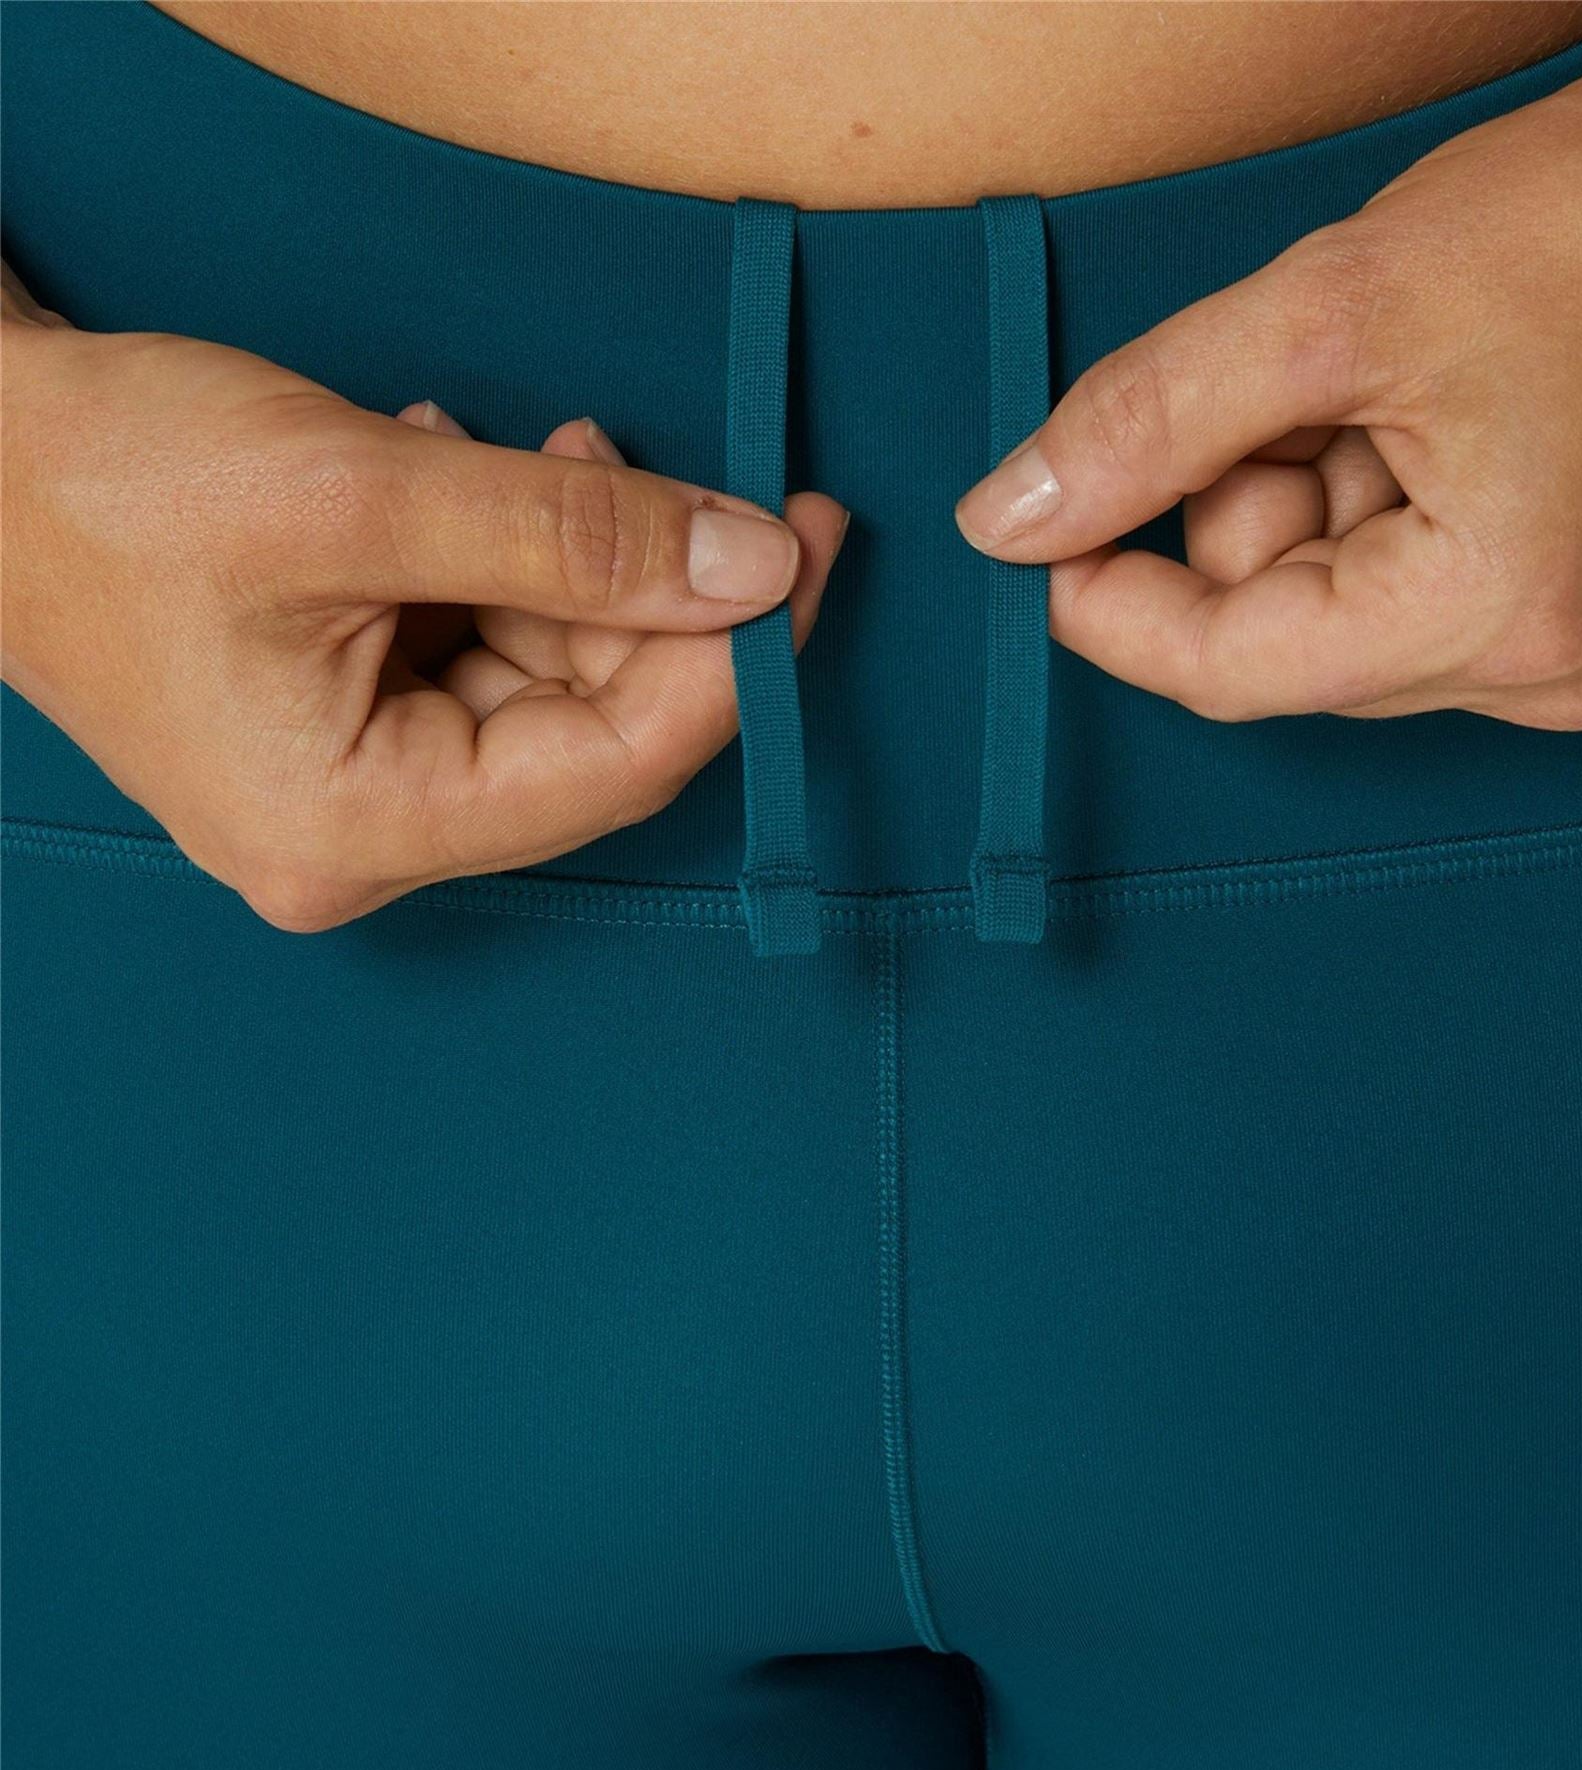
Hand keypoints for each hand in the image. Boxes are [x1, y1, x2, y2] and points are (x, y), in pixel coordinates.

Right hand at [0, 314, 845, 928]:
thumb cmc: (107, 483)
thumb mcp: (356, 491)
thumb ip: (571, 533)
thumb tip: (752, 564)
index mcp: (358, 827)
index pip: (615, 768)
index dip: (734, 662)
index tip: (806, 552)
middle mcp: (367, 838)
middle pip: (592, 732)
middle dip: (656, 601)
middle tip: (714, 487)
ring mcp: (362, 789)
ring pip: (548, 685)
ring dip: (581, 567)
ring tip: (550, 452)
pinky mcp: (358, 728)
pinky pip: (488, 659)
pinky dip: (516, 570)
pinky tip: (479, 480)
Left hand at [955, 2, 1581, 729]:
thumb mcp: (1326, 307)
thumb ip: (1149, 423)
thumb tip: (1012, 521)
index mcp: (1507, 613)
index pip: (1231, 670)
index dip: (1113, 606)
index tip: (1050, 538)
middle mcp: (1563, 676)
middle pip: (1287, 647)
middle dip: (1256, 519)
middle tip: (1316, 397)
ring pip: (1345, 631)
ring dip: (1324, 516)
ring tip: (1406, 402)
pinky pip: (1420, 615)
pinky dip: (1388, 531)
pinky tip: (1446, 440)